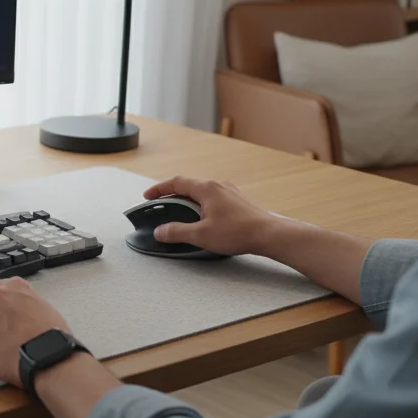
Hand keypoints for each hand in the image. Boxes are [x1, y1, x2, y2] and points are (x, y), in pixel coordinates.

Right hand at [142, 176, 286, 256]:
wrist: (269, 235)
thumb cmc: (240, 232)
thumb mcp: (201, 235)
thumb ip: (177, 232)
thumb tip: (160, 231)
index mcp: (206, 189)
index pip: (176, 183)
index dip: (159, 189)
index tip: (148, 196)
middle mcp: (218, 186)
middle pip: (188, 185)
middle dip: (171, 194)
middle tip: (160, 205)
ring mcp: (229, 193)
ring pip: (201, 191)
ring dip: (187, 199)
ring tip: (179, 212)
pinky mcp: (237, 202)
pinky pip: (212, 198)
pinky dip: (200, 204)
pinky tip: (202, 217)